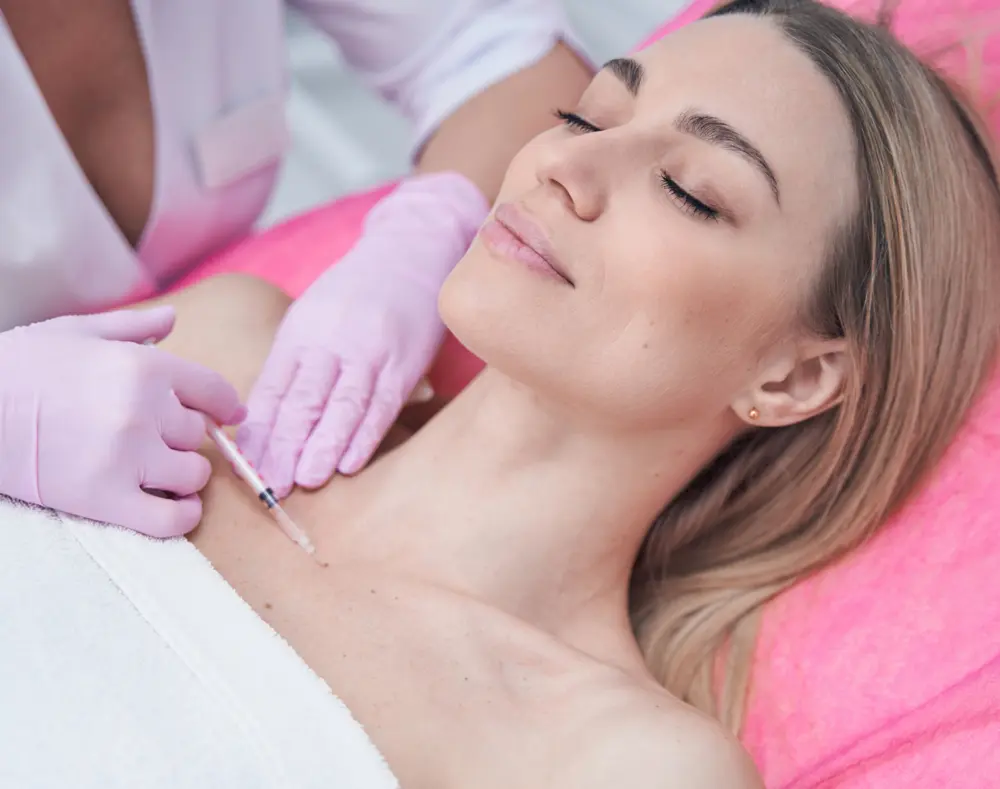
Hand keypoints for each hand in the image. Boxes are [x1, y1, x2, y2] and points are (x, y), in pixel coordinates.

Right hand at [0, 306, 244, 535]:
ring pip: (194, 473)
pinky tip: (176, 508)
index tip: (230, 415)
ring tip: (160, 472)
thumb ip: (132, 328)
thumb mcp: (77, 332)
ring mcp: (128, 456)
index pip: (213, 389)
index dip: (225, 405)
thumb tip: (173, 319)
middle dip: (184, 437)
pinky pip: (172, 519)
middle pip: (198, 433)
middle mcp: (145, 410)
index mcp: (144, 366)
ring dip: (184, 475)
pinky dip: (183, 517)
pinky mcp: (106, 499)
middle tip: (157, 440)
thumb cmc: (19, 365)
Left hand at [239, 172, 488, 495]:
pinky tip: (349, 462)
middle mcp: (330, 341)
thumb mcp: (314, 316)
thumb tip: (265, 421)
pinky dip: (364, 435)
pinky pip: (382, 403)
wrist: (412, 250)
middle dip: (282, 447)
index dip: (257, 432)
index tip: (241, 468)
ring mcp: (369, 351)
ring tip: (304, 481)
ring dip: (320, 446)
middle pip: (301, 400)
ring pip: (340, 405)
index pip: (271, 389)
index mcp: (301, 332)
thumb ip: (295, 363)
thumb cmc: (357, 292)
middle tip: (266, 486)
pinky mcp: (404, 361)